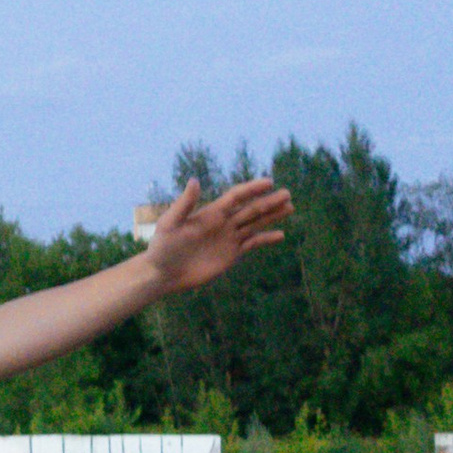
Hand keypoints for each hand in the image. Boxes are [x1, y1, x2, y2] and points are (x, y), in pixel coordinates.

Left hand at [144, 176, 290, 295]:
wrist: (163, 273)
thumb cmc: (163, 247)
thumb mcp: (170, 223)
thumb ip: (184, 204)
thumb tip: (195, 180)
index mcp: (210, 213)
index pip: (236, 197)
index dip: (252, 189)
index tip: (269, 182)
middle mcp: (222, 223)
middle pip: (250, 209)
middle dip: (269, 201)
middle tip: (288, 193)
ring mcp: (228, 238)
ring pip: (255, 224)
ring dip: (272, 216)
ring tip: (290, 207)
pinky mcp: (231, 254)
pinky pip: (252, 244)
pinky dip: (266, 239)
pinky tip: (280, 235)